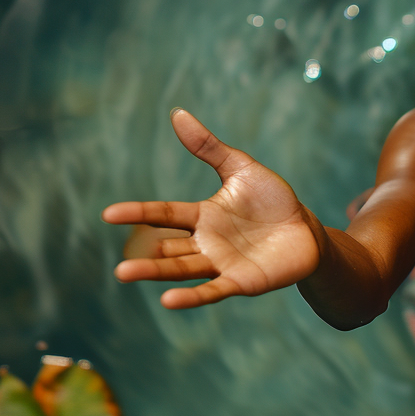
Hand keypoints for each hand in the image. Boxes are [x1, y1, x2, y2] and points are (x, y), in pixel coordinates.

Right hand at [103, 109, 322, 308]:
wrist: (306, 230)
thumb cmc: (272, 200)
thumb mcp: (240, 168)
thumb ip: (208, 147)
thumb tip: (177, 113)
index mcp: (202, 216)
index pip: (164, 213)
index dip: (138, 213)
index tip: (108, 214)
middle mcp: (206, 243)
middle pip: (169, 250)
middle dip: (145, 260)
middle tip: (118, 270)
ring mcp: (222, 264)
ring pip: (183, 270)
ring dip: (158, 275)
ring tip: (127, 277)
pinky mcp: (241, 281)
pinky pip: (213, 290)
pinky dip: (192, 297)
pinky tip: (169, 302)